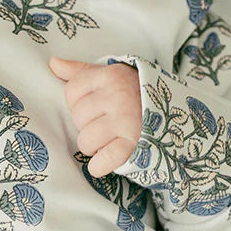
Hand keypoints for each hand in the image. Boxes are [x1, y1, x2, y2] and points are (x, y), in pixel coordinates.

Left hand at [49, 57, 142, 176]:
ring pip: (85, 142)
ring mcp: (125, 122)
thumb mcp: (110, 76)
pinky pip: (102, 161)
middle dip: (87, 125)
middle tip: (105, 124)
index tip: (95, 105)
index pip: (71, 92)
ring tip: (108, 140)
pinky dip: (100, 166)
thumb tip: (53, 63)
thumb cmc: (134, 95)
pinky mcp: (133, 146)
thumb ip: (80, 71)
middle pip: (77, 118)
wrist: (177, 114)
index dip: (78, 102)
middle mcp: (117, 97)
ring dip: (94, 146)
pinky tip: (105, 161)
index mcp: (110, 76)